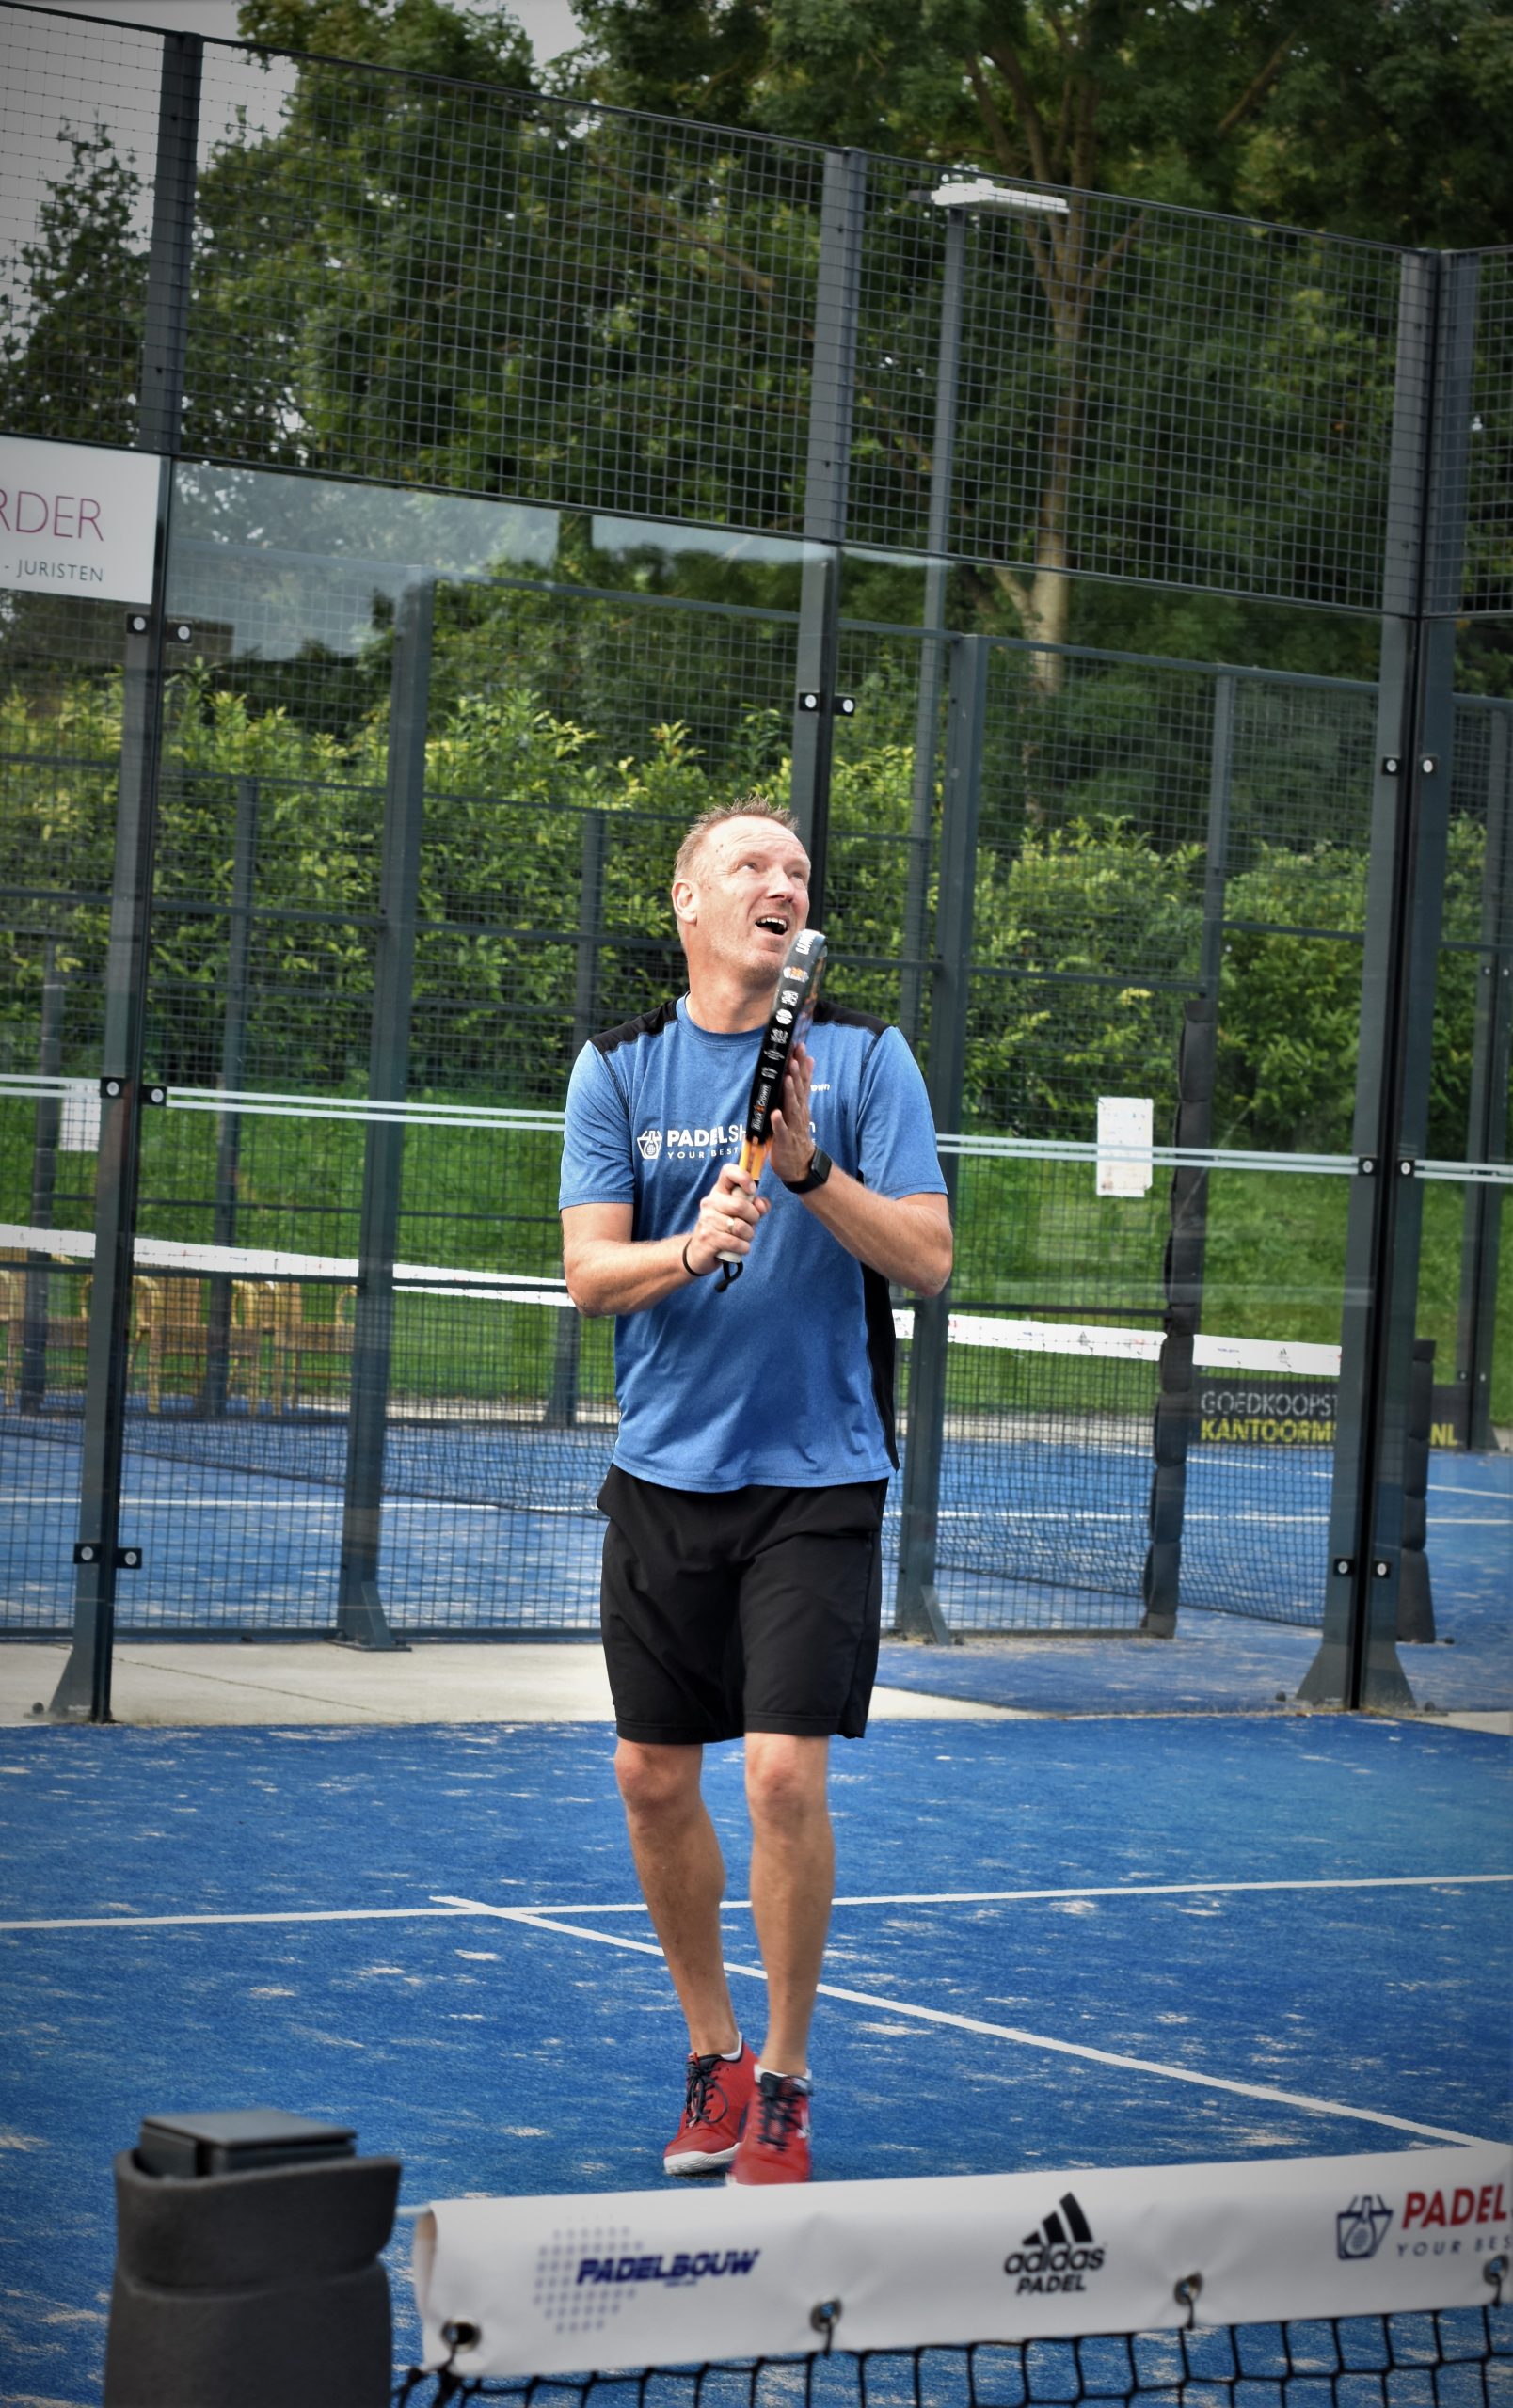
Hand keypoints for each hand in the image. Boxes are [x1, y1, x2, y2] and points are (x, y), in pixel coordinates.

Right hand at [687, 1159, 767, 1273]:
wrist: (699, 1252)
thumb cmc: (724, 1230)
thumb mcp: (741, 1215)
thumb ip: (755, 1207)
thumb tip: (762, 1204)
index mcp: (719, 1192)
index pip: (728, 1172)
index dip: (744, 1177)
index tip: (752, 1190)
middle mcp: (710, 1202)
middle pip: (740, 1205)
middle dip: (753, 1218)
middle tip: (751, 1225)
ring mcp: (707, 1220)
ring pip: (740, 1227)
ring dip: (749, 1236)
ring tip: (743, 1238)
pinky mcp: (707, 1238)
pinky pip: (735, 1242)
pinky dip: (743, 1248)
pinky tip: (740, 1248)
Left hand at [768, 1040, 815, 1185]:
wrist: (801, 1165)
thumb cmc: (797, 1134)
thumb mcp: (801, 1107)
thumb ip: (803, 1086)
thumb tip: (809, 1061)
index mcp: (801, 1105)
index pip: (803, 1081)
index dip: (802, 1064)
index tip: (800, 1046)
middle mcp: (798, 1113)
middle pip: (798, 1090)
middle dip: (796, 1073)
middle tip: (793, 1057)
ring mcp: (792, 1127)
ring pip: (791, 1107)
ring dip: (789, 1092)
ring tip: (786, 1078)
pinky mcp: (785, 1141)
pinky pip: (781, 1131)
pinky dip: (779, 1122)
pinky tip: (775, 1113)